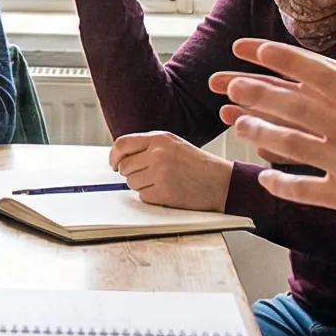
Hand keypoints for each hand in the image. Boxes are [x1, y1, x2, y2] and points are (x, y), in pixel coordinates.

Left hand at [109, 131, 233, 211]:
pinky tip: (168, 191)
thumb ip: (148, 146)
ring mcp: (160, 173)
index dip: (114, 157)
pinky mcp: (163, 192)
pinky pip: (143, 196)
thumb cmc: (198, 164)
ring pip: (132, 183)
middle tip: (150, 175)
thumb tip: (120, 158)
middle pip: (124, 167)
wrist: (222, 182)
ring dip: (143, 186)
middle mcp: (158, 154)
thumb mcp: (174, 144)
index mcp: (159, 138)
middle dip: (132, 174)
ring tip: (164, 182)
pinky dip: (152, 197)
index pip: (122, 144)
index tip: (114, 164)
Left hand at [205, 16, 335, 247]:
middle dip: (258, 94)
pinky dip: (280, 183)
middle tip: (229, 84)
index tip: (256, 50)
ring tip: (236, 124)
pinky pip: (303, 189)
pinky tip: (262, 177)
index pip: (320, 75)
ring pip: (292, 145)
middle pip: (296, 107)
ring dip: (259, 133)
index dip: (284, 61)